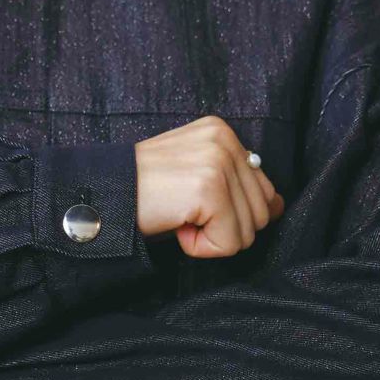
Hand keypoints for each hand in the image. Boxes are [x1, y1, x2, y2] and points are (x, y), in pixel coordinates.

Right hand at [134, 114, 284, 257]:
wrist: (101, 195)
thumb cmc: (142, 191)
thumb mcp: (193, 174)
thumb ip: (235, 184)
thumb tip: (277, 207)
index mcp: (222, 132)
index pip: (263, 189)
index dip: (230, 211)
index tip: (192, 205)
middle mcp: (225, 141)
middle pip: (261, 212)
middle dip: (223, 226)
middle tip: (182, 212)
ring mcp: (218, 163)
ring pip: (247, 232)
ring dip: (210, 237)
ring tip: (177, 216)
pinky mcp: (210, 189)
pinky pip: (229, 243)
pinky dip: (200, 247)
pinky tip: (176, 226)